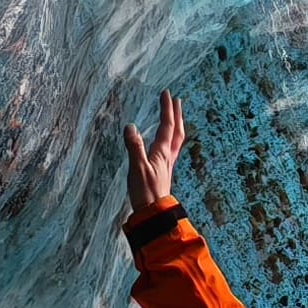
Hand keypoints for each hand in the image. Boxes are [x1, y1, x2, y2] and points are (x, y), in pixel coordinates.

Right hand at [124, 88, 186, 214]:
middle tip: (176, 100)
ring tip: (175, 118)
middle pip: (176, 131)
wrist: (153, 213)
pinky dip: (170, 139)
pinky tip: (165, 143)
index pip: (166, 126)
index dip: (166, 109)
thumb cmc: (145, 192)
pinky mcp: (163, 172)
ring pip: (175, 140)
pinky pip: (170, 150)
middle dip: (176, 114)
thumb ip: (134, 147)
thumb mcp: (137, 168)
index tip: (166, 93)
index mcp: (162, 152)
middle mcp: (167, 156)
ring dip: (176, 126)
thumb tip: (130, 126)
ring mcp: (166, 165)